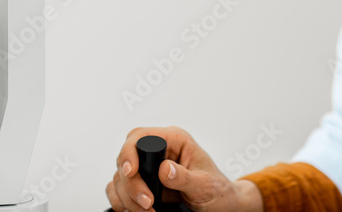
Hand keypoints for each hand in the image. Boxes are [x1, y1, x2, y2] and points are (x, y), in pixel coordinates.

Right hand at [105, 126, 263, 211]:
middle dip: (131, 183)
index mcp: (174, 140)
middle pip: (127, 158)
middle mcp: (158, 150)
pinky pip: (120, 188)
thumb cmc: (218, 191)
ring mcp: (149, 167)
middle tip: (147, 203)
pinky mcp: (143, 183)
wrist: (222, 206)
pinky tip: (135, 209)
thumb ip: (185, 177)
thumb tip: (165, 169)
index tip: (131, 173)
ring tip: (147, 210)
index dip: (130, 152)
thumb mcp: (206, 184)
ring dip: (127, 196)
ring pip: (121, 176)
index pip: (140, 136)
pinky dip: (122, 201)